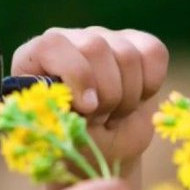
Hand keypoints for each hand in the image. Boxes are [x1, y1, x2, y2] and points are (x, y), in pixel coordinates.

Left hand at [10, 27, 168, 173]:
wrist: (103, 150)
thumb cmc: (72, 142)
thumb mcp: (59, 135)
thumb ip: (59, 113)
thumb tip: (79, 100)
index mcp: (36, 57)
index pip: (54, 45)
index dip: (76, 75)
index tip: (87, 108)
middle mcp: (69, 40)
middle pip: (96, 47)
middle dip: (105, 94)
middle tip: (99, 119)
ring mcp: (104, 38)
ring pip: (127, 54)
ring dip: (127, 96)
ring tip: (113, 115)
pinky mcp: (136, 44)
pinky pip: (153, 53)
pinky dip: (150, 83)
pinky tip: (136, 99)